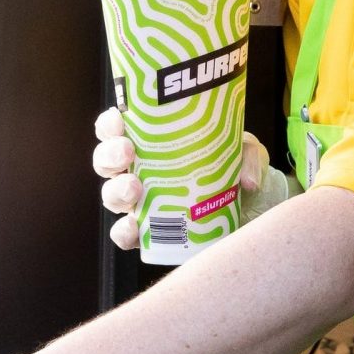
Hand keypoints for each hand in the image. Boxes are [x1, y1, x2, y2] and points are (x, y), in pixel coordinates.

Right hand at [93, 107, 287, 251]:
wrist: (248, 209)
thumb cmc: (235, 170)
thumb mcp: (246, 152)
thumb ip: (248, 157)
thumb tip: (247, 181)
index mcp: (150, 143)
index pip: (117, 129)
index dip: (110, 124)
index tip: (119, 119)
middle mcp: (137, 170)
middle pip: (105, 161)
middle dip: (109, 155)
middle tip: (128, 152)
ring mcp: (139, 202)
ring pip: (111, 196)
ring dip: (115, 191)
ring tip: (134, 188)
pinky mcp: (147, 232)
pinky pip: (124, 234)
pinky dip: (124, 231)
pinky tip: (134, 226)